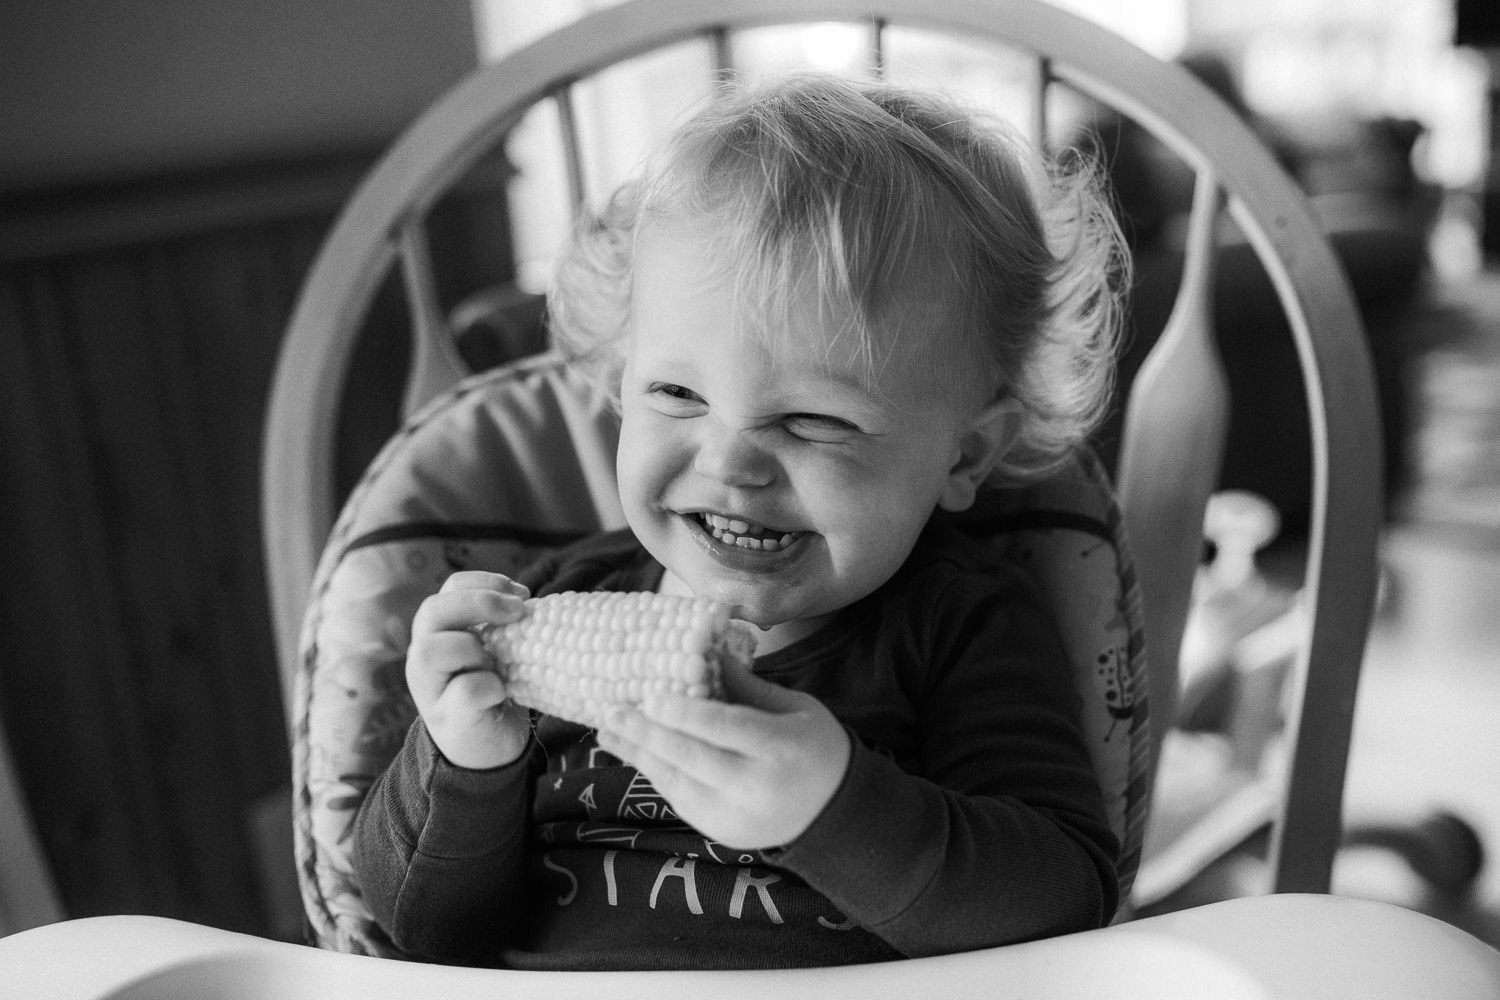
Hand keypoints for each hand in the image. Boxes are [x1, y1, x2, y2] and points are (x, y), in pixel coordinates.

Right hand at [407, 571, 532, 769]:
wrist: (488, 751)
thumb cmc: (494, 692)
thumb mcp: (496, 652)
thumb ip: (500, 627)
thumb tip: (529, 602)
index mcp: (440, 632)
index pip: (450, 588)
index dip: (485, 582)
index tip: (521, 593)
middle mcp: (424, 656)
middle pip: (432, 610)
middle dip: (479, 602)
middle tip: (518, 611)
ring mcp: (430, 688)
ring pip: (432, 651)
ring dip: (472, 647)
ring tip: (499, 662)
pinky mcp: (447, 717)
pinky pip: (464, 691)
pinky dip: (489, 686)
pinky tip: (503, 693)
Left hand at [595, 662, 851, 849]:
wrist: (837, 815)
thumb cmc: (816, 748)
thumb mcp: (795, 708)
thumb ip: (749, 687)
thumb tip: (707, 652)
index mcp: (782, 749)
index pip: (728, 728)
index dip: (687, 713)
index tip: (652, 697)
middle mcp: (756, 787)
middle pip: (694, 758)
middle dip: (649, 734)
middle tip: (613, 712)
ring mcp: (736, 815)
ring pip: (678, 783)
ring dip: (640, 755)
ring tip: (609, 731)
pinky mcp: (721, 832)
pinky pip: (680, 799)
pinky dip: (657, 773)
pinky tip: (636, 751)